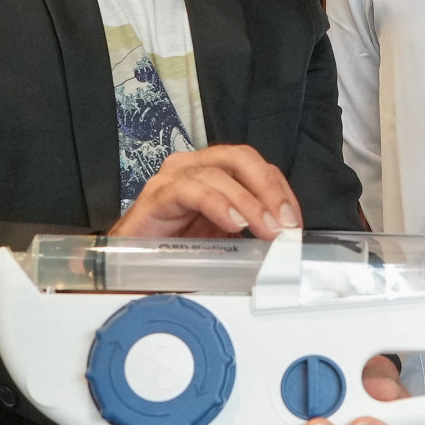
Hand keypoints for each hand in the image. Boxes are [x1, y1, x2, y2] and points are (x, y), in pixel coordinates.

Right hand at [111, 145, 300, 238]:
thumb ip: (251, 232)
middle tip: (285, 223)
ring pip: (220, 174)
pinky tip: (234, 223)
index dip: (280, 190)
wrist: (131, 265)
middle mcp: (195, 167)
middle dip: (270, 189)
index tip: (294, 222)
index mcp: (215, 172)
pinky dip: (217, 204)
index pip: (257, 167)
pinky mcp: (158, 195)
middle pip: (241, 158)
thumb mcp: (224, 240)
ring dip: (249, 203)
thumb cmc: (177, 250)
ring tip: (266, 229)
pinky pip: (190, 190)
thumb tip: (286, 240)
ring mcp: (174, 177)